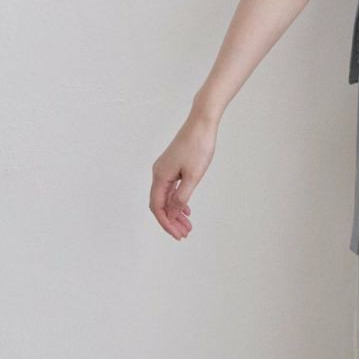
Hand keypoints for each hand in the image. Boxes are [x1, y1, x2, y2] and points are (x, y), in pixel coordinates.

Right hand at [150, 113, 216, 240]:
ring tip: (188, 226)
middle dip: (171, 221)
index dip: (166, 223)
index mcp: (160, 176)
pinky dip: (178, 201)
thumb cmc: (199, 147)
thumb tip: (172, 214)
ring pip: (166, 197)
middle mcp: (158, 173)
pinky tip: (187, 210)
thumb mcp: (193, 176)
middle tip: (185, 234)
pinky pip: (171, 188)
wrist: (202, 124)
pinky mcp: (172, 165)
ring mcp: (165, 169)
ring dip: (175, 212)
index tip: (178, 235)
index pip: (157, 207)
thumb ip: (181, 197)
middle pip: (160, 204)